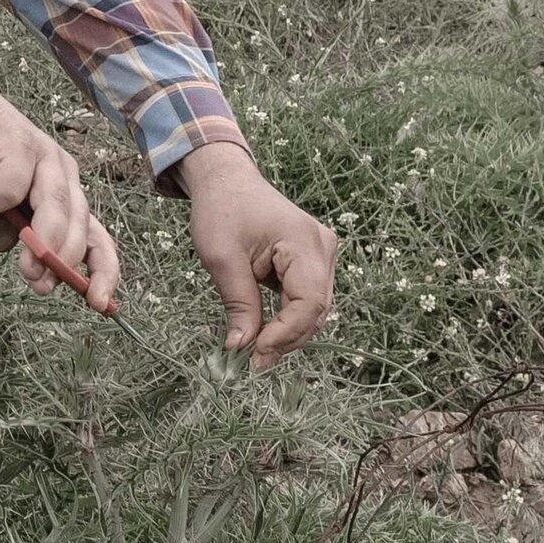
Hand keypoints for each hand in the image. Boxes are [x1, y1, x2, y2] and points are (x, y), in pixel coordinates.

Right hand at [0, 64, 120, 313]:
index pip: (96, 236)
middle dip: (63, 263)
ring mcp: (43, 157)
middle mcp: (62, 174)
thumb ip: (7, 234)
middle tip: (38, 283)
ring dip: (40, 244)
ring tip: (21, 263)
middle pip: (79, 226)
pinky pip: (9, 187)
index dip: (103, 270)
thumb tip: (23, 262)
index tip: (100, 304)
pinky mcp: (17, 145)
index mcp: (64, 192)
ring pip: (56, 210)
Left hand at [173, 139, 336, 369]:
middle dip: (285, 339)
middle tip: (252, 362)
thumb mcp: (221, 257)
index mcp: (304, 241)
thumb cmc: (220, 209)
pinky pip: (306, 299)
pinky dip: (286, 318)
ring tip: (255, 351)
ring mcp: (322, 254)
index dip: (286, 334)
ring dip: (287, 332)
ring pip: (313, 309)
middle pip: (315, 310)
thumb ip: (238, 303)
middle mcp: (323, 248)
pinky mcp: (313, 262)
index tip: (256, 354)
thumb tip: (242, 348)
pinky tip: (264, 332)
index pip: (309, 302)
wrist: (225, 180)